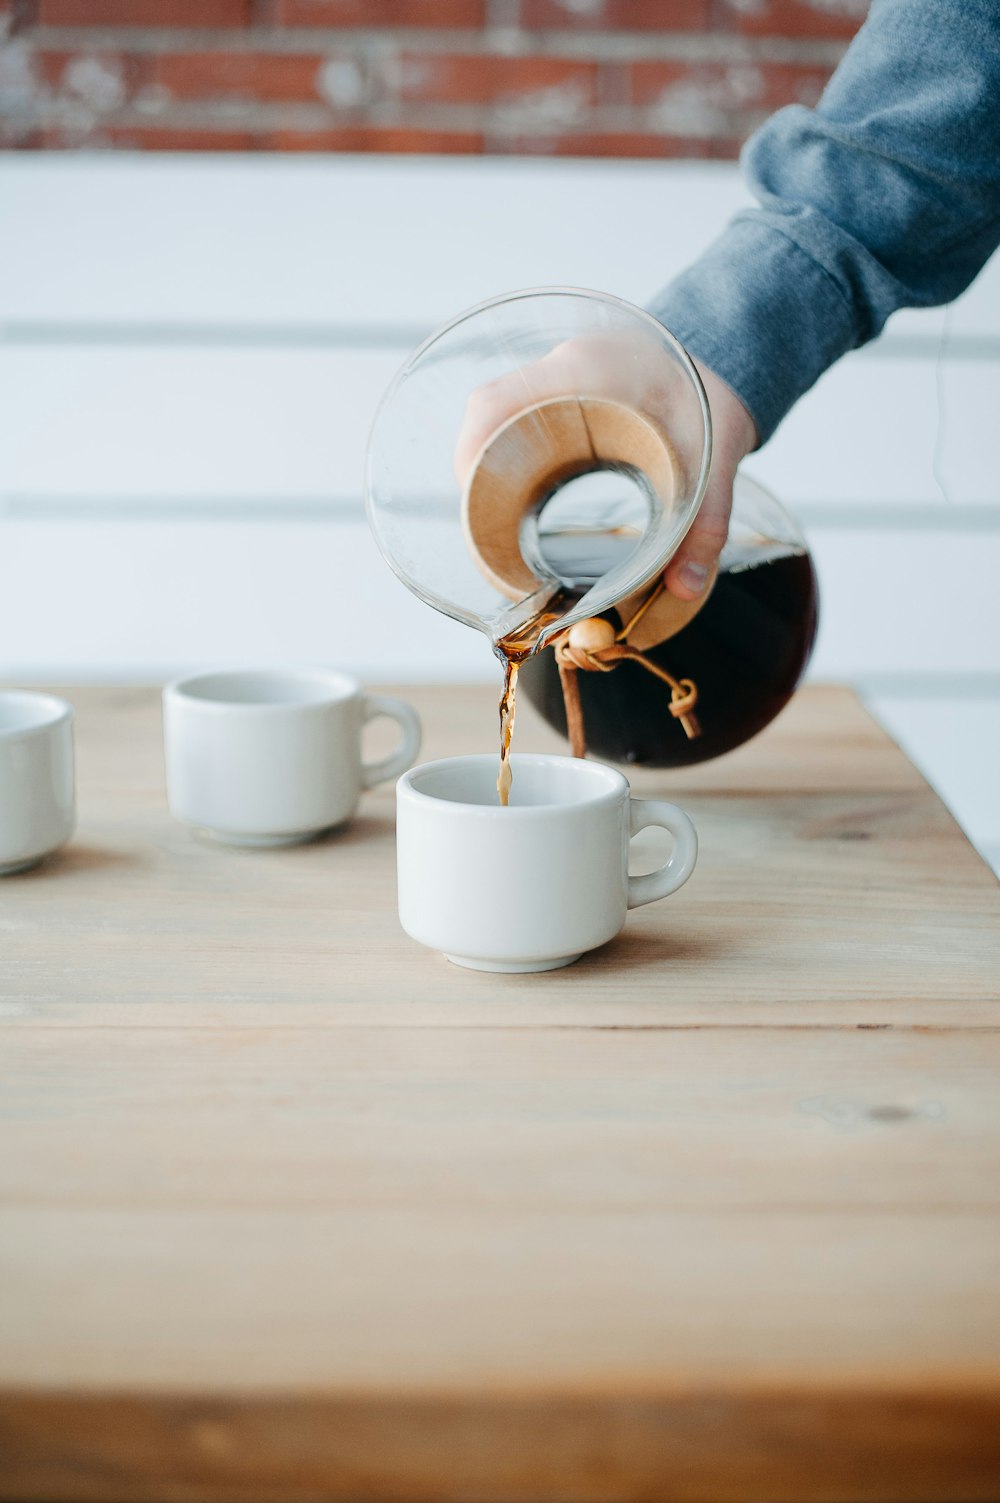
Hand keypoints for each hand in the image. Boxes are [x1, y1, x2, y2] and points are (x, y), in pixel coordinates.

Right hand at [453, 334, 757, 601]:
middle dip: (477, 472)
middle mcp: (562, 365)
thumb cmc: (717, 402)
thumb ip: (705, 526)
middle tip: (485, 529)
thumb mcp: (717, 460)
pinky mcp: (558, 386)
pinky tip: (515, 492)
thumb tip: (684, 588)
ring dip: (488, 462)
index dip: (475, 455)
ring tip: (495, 519)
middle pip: (485, 414)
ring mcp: (556, 372)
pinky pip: (513, 416)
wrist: (728, 359)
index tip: (477, 505)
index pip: (498, 404)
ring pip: (493, 415)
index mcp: (589, 371)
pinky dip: (505, 452)